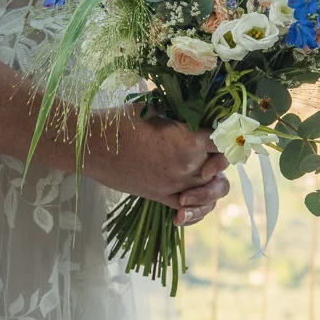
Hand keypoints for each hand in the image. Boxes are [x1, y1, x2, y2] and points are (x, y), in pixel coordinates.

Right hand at [84, 106, 229, 226]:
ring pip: (210, 193)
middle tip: (211, 155)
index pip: (223, 141)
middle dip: (220, 162)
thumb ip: (176, 113)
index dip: (225, 138)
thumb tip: (186, 109)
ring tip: (204, 179)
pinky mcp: (161, 197)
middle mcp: (189, 165)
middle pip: (221, 169)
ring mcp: (176, 184)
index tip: (220, 135)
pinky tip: (188, 204)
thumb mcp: (154, 109)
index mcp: (190, 140)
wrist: (94, 147)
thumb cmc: (121, 122)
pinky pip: (189, 210)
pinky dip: (194, 209)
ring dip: (211, 187)